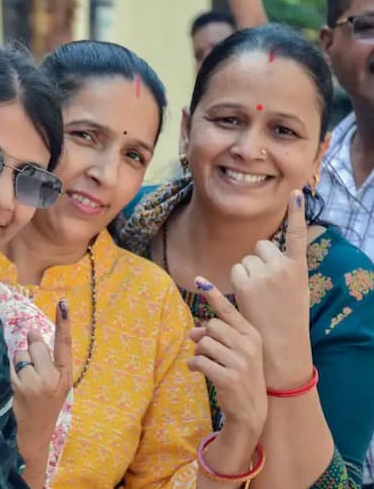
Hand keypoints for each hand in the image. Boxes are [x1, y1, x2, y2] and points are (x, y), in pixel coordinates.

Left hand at [11, 300, 72, 480]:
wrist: (33, 438)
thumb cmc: (41, 407)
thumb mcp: (53, 385)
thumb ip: (47, 361)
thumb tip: (32, 334)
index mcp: (65, 376)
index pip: (64, 344)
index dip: (64, 322)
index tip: (63, 303)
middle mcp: (54, 378)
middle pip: (36, 345)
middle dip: (29, 351)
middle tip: (31, 373)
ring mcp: (37, 383)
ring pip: (21, 353)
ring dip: (18, 363)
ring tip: (23, 383)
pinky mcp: (21, 387)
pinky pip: (11, 365)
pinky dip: (10, 372)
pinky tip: (15, 388)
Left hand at [188, 278, 266, 435]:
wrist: (252, 410)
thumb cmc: (241, 375)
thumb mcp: (237, 352)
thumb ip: (218, 336)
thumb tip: (193, 331)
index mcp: (252, 335)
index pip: (229, 311)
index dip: (213, 295)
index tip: (199, 279)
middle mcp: (248, 345)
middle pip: (211, 326)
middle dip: (202, 337)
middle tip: (204, 349)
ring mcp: (240, 362)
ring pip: (203, 343)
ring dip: (198, 352)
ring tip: (204, 362)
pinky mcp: (228, 377)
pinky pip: (199, 361)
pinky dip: (193, 365)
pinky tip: (197, 371)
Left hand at [231, 190, 312, 387]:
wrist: (280, 344)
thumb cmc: (287, 317)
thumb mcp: (295, 289)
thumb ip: (284, 268)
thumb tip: (264, 253)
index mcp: (298, 268)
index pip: (298, 235)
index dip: (297, 212)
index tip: (296, 192)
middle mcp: (282, 267)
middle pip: (261, 247)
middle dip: (259, 259)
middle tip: (265, 284)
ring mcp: (263, 275)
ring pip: (246, 259)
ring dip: (247, 271)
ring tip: (258, 295)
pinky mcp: (245, 284)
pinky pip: (235, 271)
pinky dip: (237, 280)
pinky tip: (247, 296)